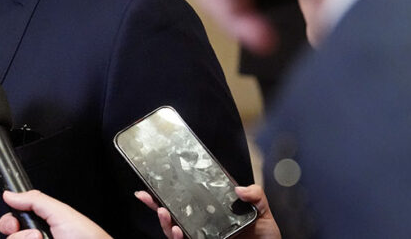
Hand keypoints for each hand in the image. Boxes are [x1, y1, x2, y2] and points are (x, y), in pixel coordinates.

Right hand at [0, 190, 110, 238]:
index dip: (10, 221)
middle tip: (35, 234)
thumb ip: (34, 200)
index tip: (15, 222)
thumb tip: (10, 194)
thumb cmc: (87, 238)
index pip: (13, 222)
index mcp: (42, 224)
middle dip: (18, 234)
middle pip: (10, 236)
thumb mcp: (61, 212)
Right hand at [134, 185, 280, 238]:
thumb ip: (256, 196)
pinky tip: (177, 230)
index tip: (157, 178)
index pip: (189, 196)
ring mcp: (201, 235)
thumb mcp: (263, 212)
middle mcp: (202, 222)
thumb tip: (240, 188)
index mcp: (212, 209)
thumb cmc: (265, 237)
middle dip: (155, 203)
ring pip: (174, 228)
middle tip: (145, 194)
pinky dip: (176, 236)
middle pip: (174, 211)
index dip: (172, 188)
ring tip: (163, 212)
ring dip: (164, 221)